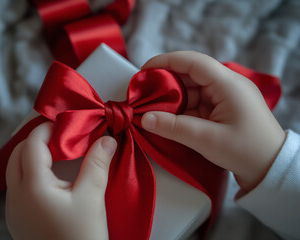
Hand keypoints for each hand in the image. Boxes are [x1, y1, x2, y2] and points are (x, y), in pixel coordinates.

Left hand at [5, 122, 116, 239]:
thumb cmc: (82, 235)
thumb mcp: (92, 197)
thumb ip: (98, 163)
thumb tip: (108, 138)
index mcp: (32, 187)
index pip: (31, 145)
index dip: (46, 129)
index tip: (63, 122)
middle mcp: (16, 197)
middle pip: (17, 155)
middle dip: (36, 141)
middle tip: (60, 136)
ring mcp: (13, 210)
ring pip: (14, 171)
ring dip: (31, 156)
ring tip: (56, 153)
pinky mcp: (17, 219)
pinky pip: (17, 186)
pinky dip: (30, 173)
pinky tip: (50, 177)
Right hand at [141, 51, 284, 191]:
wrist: (271, 169)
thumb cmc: (247, 152)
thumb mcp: (207, 140)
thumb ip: (174, 127)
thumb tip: (144, 118)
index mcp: (228, 84)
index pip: (193, 62)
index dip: (165, 62)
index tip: (144, 71)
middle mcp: (227, 86)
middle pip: (190, 75)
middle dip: (165, 84)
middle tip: (143, 96)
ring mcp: (225, 98)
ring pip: (191, 91)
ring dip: (172, 100)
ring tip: (152, 110)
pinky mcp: (223, 110)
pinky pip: (197, 104)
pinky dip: (182, 111)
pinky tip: (168, 119)